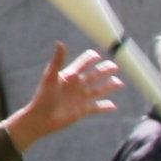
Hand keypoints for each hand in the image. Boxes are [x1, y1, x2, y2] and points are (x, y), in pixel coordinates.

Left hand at [3, 44, 121, 150]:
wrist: (41, 118)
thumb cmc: (43, 96)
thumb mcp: (51, 77)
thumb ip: (57, 60)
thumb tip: (59, 43)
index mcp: (70, 75)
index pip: (84, 63)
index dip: (91, 58)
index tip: (96, 56)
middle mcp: (77, 85)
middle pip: (95, 75)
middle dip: (105, 70)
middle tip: (115, 66)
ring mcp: (81, 98)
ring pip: (99, 90)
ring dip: (109, 86)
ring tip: (120, 83)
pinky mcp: (83, 110)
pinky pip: (97, 108)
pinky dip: (106, 107)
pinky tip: (114, 106)